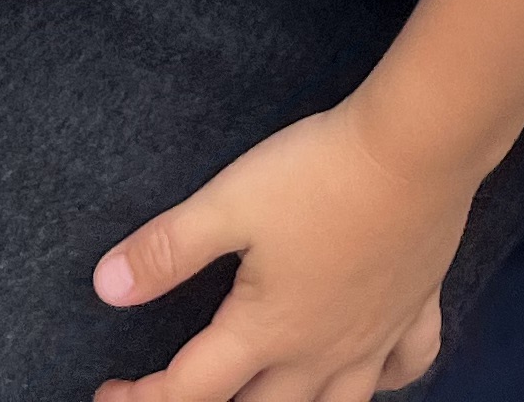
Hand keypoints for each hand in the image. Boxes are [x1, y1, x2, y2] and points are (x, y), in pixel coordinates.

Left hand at [92, 99, 470, 401]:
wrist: (417, 146)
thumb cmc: (319, 173)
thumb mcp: (228, 203)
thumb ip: (166, 251)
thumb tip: (107, 287)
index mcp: (267, 330)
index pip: (190, 389)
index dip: (141, 399)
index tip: (108, 392)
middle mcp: (321, 352)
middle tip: (181, 391)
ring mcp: (375, 336)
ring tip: (268, 396)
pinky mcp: (417, 306)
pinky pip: (409, 366)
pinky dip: (389, 380)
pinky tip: (375, 370)